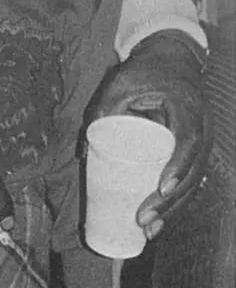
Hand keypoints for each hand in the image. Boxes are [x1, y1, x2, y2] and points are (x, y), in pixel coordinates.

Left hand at [89, 31, 208, 238]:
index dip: (177, 167)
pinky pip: (191, 180)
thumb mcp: (121, 83)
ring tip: (149, 229)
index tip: (161, 188)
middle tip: (143, 219)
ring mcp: (203, 141)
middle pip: (193, 171)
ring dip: (174, 209)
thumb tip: (84, 154)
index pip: (189, 141)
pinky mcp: (195, 151)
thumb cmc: (145, 70)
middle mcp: (201, 128)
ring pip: (194, 182)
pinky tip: (161, 220)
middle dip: (170, 200)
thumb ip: (102, 111)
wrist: (172, 58)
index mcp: (186, 107)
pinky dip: (178, 202)